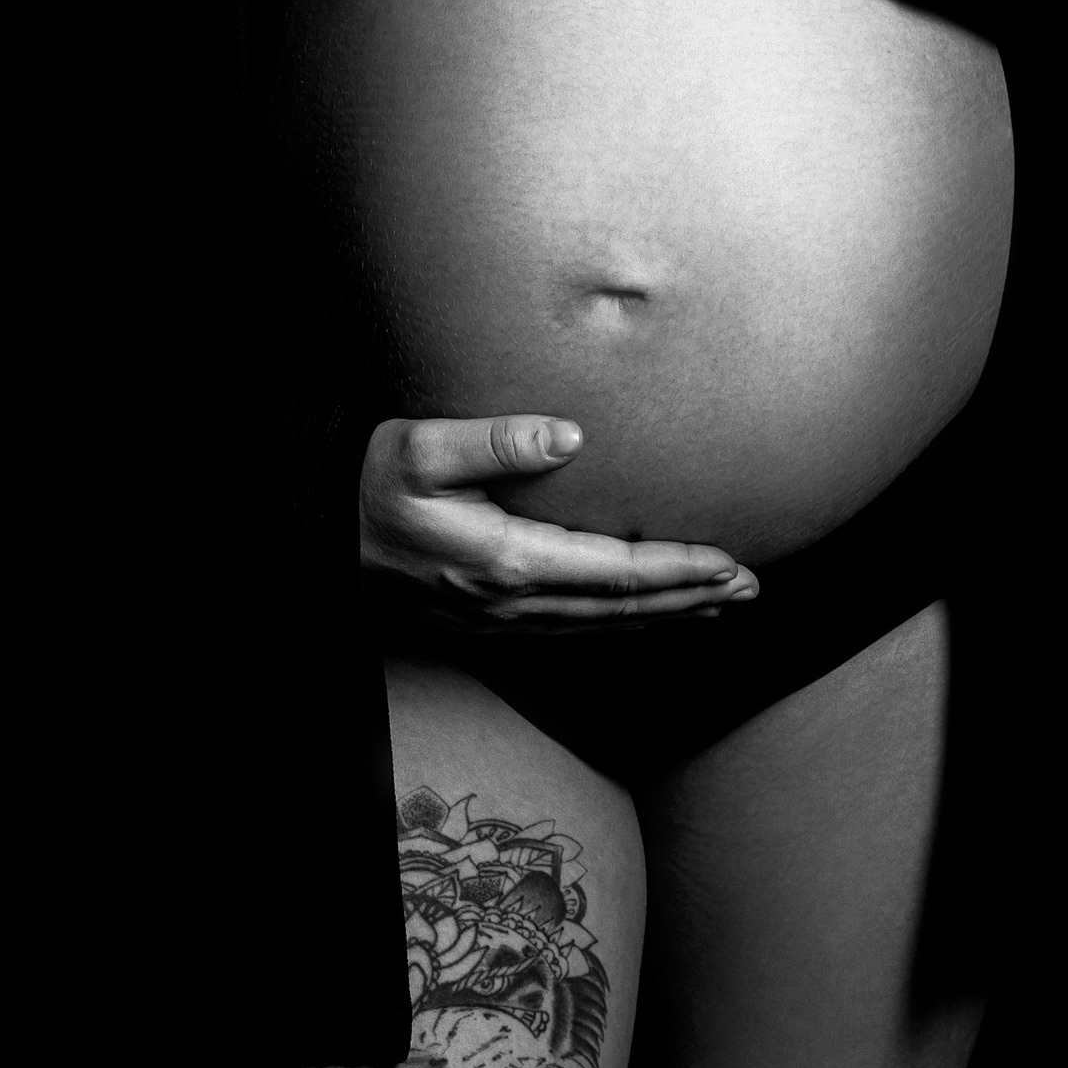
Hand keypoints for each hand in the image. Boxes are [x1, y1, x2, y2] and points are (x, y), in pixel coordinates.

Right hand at [359, 414, 759, 630]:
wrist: (315, 536)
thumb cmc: (367, 483)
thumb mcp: (421, 447)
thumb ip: (496, 440)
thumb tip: (570, 435)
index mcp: (507, 561)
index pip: (618, 571)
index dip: (681, 568)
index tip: (733, 560)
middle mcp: (513, 603)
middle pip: (623, 610)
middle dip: (692, 598)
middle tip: (753, 588)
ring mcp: (500, 622)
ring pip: (604, 628)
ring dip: (666, 616)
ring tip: (718, 604)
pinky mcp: (488, 623)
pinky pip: (575, 632)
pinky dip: (624, 626)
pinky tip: (644, 616)